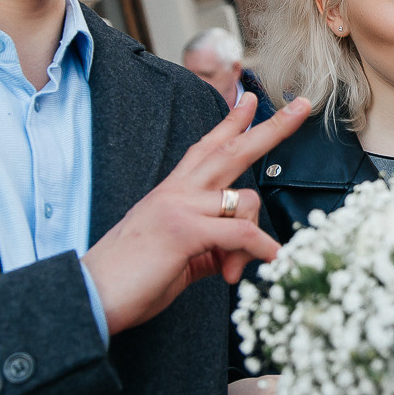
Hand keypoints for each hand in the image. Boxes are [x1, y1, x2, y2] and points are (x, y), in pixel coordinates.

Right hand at [82, 92, 312, 335]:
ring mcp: (179, 207)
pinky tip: (268, 261)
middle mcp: (176, 191)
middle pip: (232, 149)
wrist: (91, 296)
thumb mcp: (180, 256)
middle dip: (270, 128)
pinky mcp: (183, 230)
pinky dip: (260, 248)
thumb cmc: (130, 278)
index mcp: (172, 192)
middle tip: (302, 106)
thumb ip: (211, 246)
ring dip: (253, 238)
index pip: (206, 147)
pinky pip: (240, 232)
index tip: (248, 98)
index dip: (231, 122)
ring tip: (230, 273)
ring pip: (244, 198)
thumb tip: (238, 254)